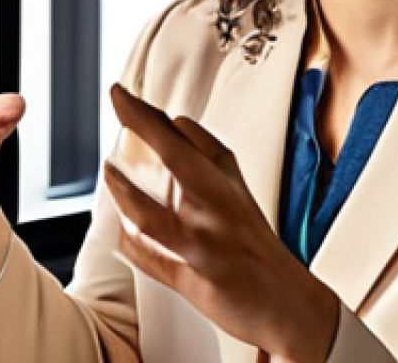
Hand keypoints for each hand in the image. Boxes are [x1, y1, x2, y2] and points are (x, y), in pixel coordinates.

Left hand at [104, 83, 338, 362]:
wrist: (289, 303)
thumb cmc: (253, 240)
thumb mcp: (236, 186)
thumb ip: (205, 151)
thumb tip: (173, 121)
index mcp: (224, 181)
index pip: (182, 135)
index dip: (145, 111)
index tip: (120, 93)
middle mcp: (215, 207)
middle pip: (175, 157)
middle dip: (140, 125)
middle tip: (117, 102)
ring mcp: (203, 243)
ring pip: (152, 215)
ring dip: (123, 192)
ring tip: (109, 173)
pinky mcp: (194, 279)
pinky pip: (149, 257)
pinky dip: (131, 242)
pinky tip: (122, 229)